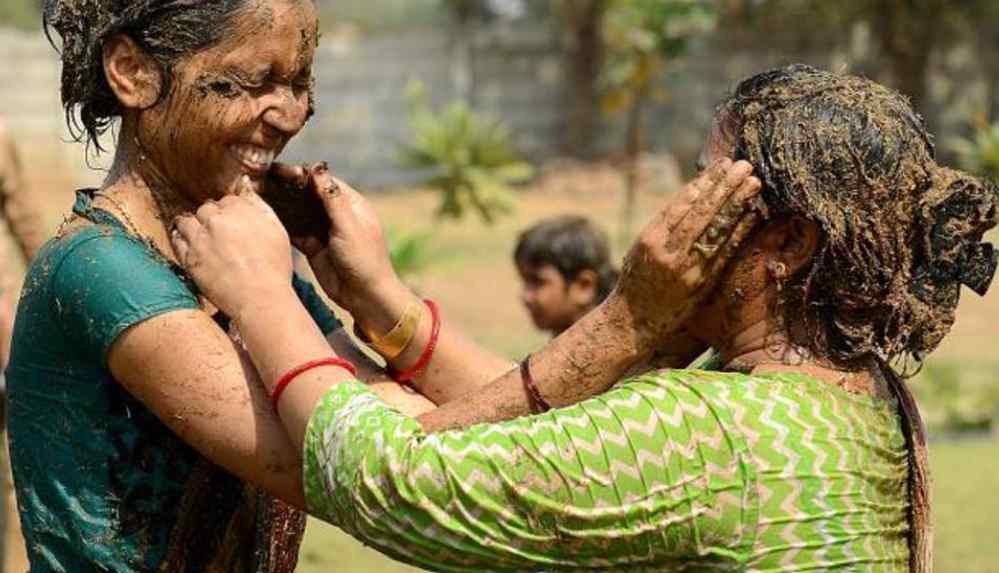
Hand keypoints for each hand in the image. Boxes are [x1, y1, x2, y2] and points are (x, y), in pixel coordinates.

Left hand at [171, 180, 294, 317]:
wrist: (261, 297)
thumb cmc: (274, 266)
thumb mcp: (276, 229)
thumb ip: (258, 204)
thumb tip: (243, 182)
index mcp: (239, 209)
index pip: (228, 200)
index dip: (231, 213)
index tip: (235, 225)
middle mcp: (216, 220)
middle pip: (206, 209)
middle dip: (212, 219)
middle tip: (220, 234)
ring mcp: (200, 238)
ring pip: (187, 221)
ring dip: (193, 226)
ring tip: (202, 238)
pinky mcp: (190, 258)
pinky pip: (177, 241)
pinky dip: (181, 240)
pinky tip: (190, 246)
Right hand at [271, 162, 400, 312]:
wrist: (366, 296)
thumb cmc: (364, 259)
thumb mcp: (349, 227)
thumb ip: (332, 200)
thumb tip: (318, 170)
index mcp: (351, 204)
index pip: (324, 182)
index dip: (303, 174)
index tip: (280, 169)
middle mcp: (337, 215)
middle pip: (309, 195)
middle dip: (288, 187)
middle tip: (263, 179)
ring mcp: (324, 231)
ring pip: (300, 212)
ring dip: (283, 205)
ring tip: (258, 195)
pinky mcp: (314, 247)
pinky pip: (296, 231)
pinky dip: (283, 225)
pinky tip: (264, 217)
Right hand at [607, 158, 763, 348]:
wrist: (632, 322)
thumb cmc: (636, 281)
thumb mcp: (641, 249)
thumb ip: (664, 226)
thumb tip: (693, 195)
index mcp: (650, 238)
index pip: (681, 203)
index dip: (704, 182)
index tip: (722, 164)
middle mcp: (667, 251)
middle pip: (701, 212)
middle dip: (724, 186)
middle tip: (745, 165)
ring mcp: (684, 268)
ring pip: (715, 229)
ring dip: (737, 204)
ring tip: (754, 183)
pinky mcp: (699, 284)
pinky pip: (723, 252)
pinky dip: (739, 232)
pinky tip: (752, 215)